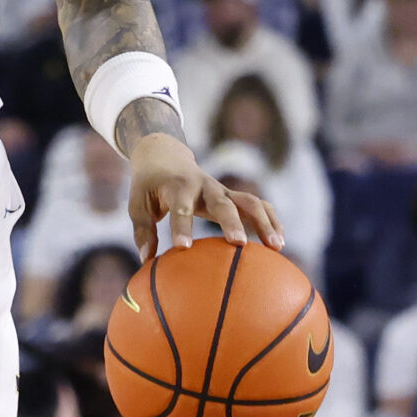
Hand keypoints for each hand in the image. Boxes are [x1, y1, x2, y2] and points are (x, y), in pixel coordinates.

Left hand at [125, 133, 284, 260]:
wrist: (165, 156)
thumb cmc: (149, 185)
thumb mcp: (137, 203)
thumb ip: (142, 231)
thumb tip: (147, 260)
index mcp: (178, 186)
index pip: (180, 207)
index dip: (182, 227)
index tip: (183, 248)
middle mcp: (204, 185)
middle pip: (222, 202)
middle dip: (231, 222)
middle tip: (238, 244)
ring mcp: (222, 190)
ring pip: (248, 201)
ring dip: (263, 221)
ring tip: (276, 246)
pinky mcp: (233, 195)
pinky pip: (258, 205)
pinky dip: (270, 220)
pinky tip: (278, 243)